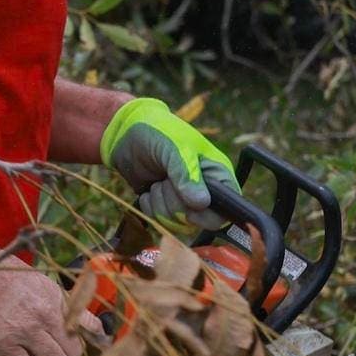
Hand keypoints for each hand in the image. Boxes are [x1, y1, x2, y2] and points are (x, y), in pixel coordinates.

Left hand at [102, 97, 235, 219]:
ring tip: (156, 181)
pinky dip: (150, 206)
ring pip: (177, 223)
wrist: (128, 134)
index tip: (190, 209)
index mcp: (217, 174)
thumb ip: (187, 175)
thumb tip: (202, 203)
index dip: (210, 216)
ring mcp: (184, 200)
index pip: (227, 209)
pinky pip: (159, 222)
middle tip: (165, 179)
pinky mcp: (164, 205)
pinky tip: (148, 189)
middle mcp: (204, 191)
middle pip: (197, 220)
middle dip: (175, 203)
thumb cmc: (159, 132)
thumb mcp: (175, 148)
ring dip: (160, 204)